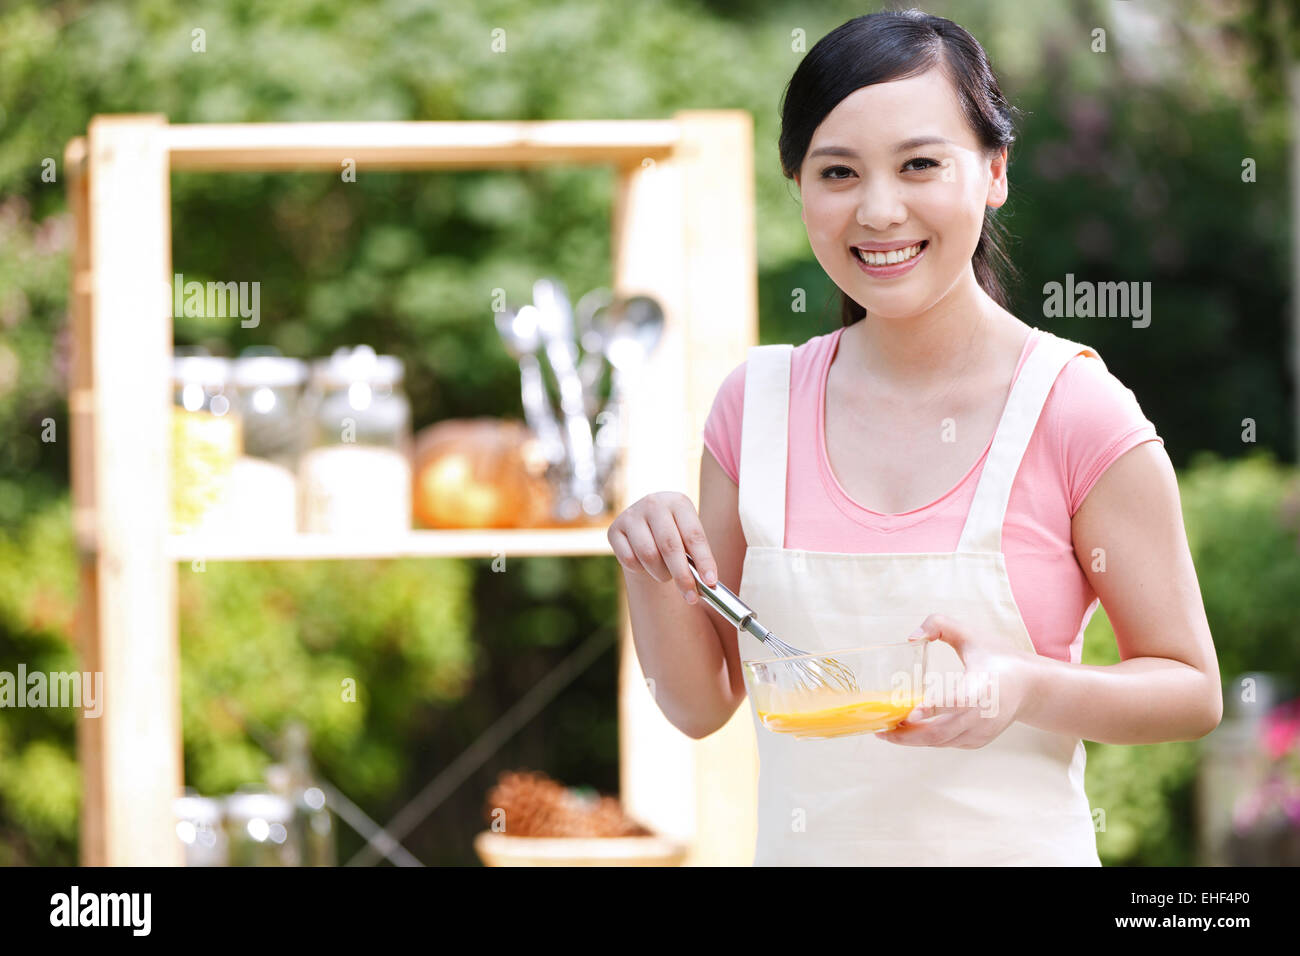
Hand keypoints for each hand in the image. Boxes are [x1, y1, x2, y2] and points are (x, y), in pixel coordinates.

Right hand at [607, 491, 719, 604]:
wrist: (647, 526)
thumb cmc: (675, 535)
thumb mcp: (688, 537)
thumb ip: (697, 557)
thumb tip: (707, 583)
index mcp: (678, 502)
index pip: (693, 534)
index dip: (703, 560)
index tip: (710, 582)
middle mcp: (654, 503)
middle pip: (670, 546)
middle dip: (682, 576)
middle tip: (691, 597)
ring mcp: (631, 515)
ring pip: (648, 555)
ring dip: (660, 573)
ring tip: (666, 573)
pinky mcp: (614, 530)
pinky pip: (629, 560)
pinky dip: (640, 570)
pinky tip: (646, 564)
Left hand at [874, 613, 1036, 748]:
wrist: (1031, 686)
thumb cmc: (997, 658)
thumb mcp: (971, 635)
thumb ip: (940, 625)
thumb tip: (910, 637)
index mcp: (983, 685)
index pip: (958, 700)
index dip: (934, 708)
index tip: (911, 713)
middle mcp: (983, 714)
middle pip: (942, 732)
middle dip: (909, 735)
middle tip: (882, 730)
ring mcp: (981, 731)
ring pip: (942, 742)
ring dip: (914, 740)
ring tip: (888, 732)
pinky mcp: (978, 740)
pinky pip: (948, 744)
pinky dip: (927, 741)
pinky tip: (908, 733)